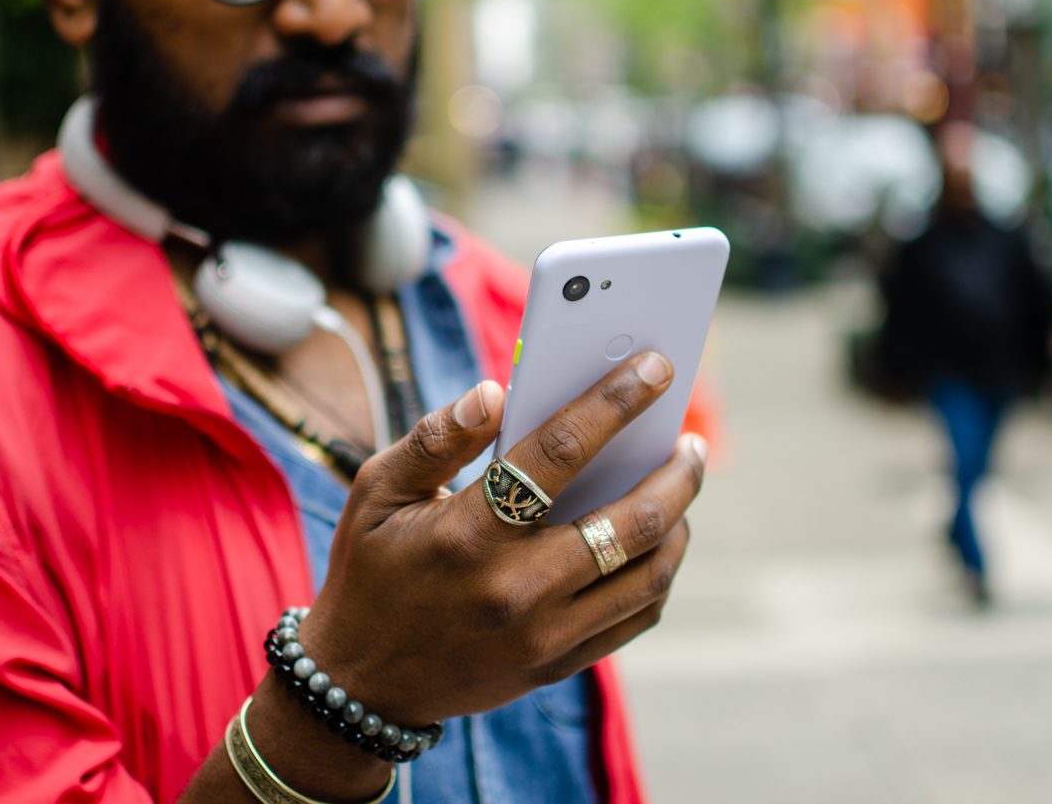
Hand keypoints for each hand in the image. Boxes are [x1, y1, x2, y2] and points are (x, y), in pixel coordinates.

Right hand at [297, 352, 707, 725]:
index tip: (655, 367)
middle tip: (689, 439)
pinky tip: (659, 538)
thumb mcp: (377, 492)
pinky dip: (659, 572)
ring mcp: (543, 635)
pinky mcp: (557, 664)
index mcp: (467, 534)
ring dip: (678, 520)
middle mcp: (514, 588)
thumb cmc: (370, 571)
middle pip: (628, 521)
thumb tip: (496, 390)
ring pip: (648, 574)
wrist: (361, 683)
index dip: (613, 402)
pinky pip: (636, 616)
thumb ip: (436, 437)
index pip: (558, 453)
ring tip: (679, 483)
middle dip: (675, 471)